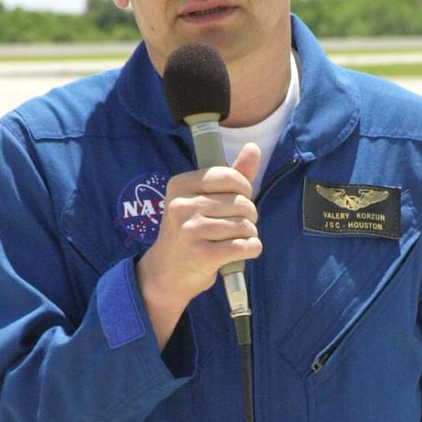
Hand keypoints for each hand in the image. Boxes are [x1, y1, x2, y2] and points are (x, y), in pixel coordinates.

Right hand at [136, 143, 261, 348]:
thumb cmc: (190, 231)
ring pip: (245, 225)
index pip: (229, 177)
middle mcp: (182, 206)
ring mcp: (190, 231)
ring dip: (249, 234)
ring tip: (236, 239)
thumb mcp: (202, 199)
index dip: (244, 189)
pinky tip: (244, 251)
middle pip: (241, 202)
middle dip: (249, 215)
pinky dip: (252, 249)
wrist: (167, 273)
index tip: (239, 200)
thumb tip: (254, 148)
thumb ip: (230, 175)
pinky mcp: (202, 255)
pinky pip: (243, 246)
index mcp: (180, 184)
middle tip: (238, 225)